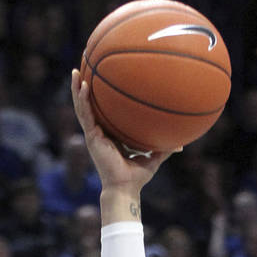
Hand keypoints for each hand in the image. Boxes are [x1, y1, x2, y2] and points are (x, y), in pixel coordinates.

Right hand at [70, 69, 174, 191]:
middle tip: (83, 68)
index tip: (100, 80)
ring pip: (82, 107)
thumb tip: (181, 144)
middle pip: (89, 106)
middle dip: (84, 87)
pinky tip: (83, 85)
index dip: (99, 97)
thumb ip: (164, 148)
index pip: (103, 112)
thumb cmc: (137, 176)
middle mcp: (99, 133)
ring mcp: (93, 134)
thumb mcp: (153, 157)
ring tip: (76, 71)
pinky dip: (82, 100)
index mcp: (110, 135)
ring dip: (77, 89)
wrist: (126, 188)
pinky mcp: (92, 138)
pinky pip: (85, 115)